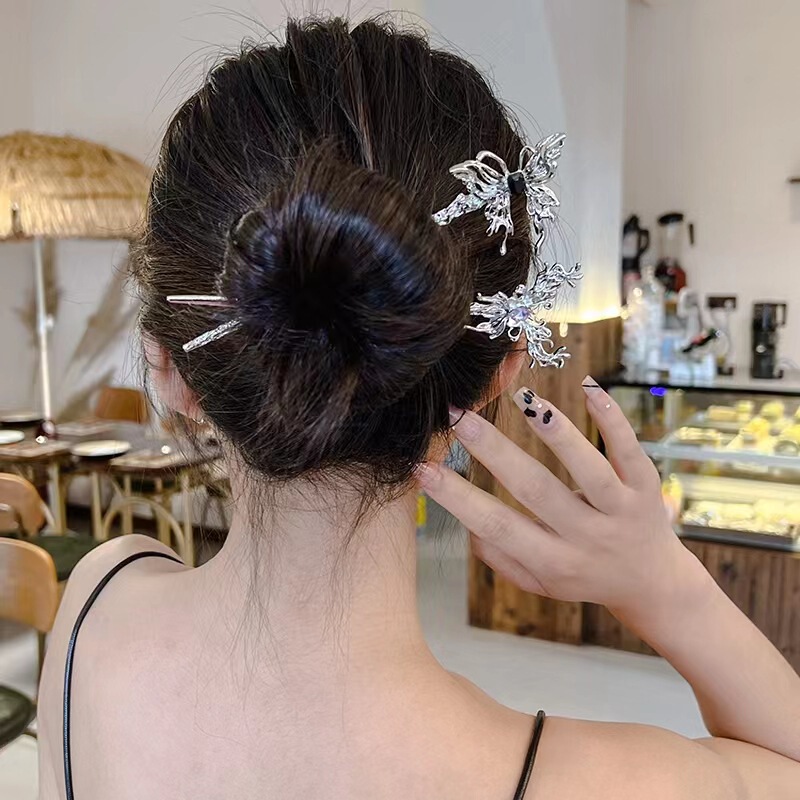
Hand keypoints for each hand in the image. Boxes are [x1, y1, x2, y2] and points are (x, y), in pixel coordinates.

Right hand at [417, 378, 706, 616]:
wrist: (654, 584)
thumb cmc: (582, 576)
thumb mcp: (538, 582)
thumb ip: (500, 557)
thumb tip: (465, 522)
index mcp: (553, 561)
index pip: (498, 526)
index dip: (458, 498)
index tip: (423, 468)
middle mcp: (586, 538)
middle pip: (536, 490)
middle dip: (493, 451)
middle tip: (458, 417)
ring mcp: (621, 512)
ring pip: (587, 469)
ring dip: (555, 432)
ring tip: (523, 399)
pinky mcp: (647, 490)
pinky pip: (629, 451)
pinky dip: (611, 419)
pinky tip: (589, 387)